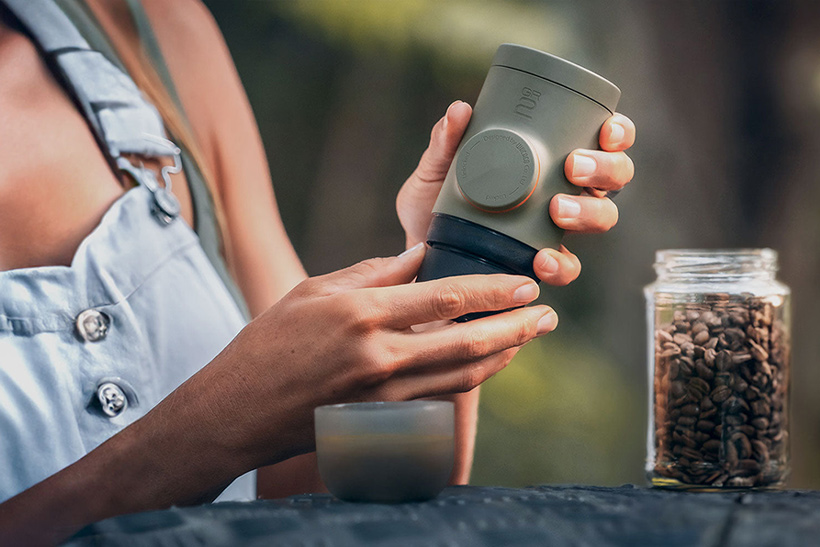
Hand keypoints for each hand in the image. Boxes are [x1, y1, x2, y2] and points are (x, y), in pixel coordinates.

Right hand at [191, 243, 556, 470]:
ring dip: (503, 356)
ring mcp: (383, 396)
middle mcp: (379, 357)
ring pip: (462, 376)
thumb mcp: (315, 291)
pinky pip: (440, 398)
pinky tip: (486, 364)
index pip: (443, 297)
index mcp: (361, 314)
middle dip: (515, 326)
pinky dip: (469, 380)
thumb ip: (374, 273)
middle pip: (467, 343)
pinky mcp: (382, 420)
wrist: (239, 410)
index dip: (492, 290)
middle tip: (547, 314)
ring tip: (528, 337)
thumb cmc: (270, 342)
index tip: (524, 282)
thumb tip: (421, 255)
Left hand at [397, 105, 635, 285]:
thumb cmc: (433, 201)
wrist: (416, 249)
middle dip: (606, 170)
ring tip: (557, 209)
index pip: (602, 138)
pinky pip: (567, 267)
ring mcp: (556, 227)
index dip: (618, 133)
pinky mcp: (539, 262)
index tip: (606, 130)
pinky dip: (560, 265)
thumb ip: (446, 142)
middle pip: (614, 177)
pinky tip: (541, 260)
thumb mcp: (436, 168)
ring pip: (602, 217)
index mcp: (551, 156)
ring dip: (590, 212)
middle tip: (573, 167)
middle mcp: (564, 189)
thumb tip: (460, 109)